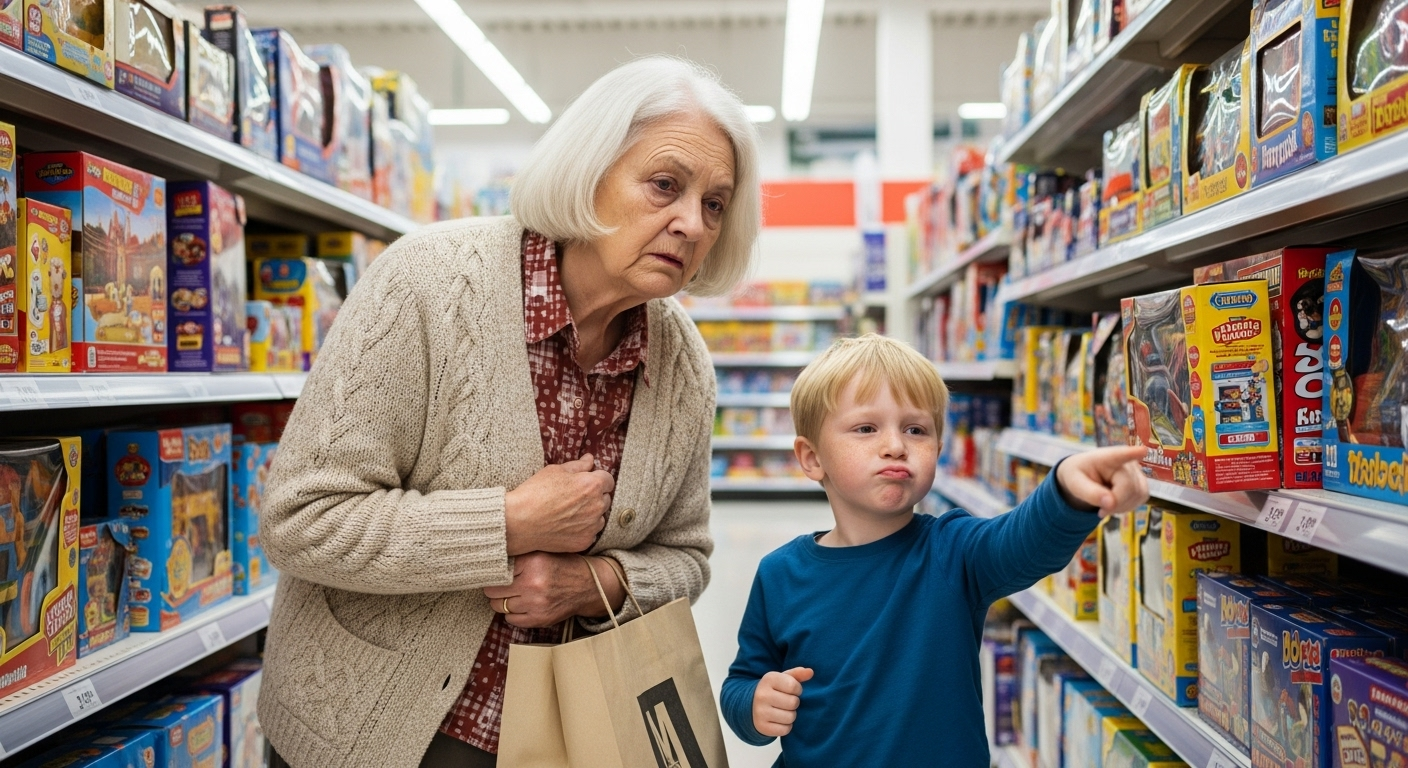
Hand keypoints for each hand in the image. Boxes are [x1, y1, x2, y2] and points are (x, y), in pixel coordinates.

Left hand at [484, 553, 624, 627]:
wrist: (589, 585)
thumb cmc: (563, 566)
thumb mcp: (542, 553)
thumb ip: (519, 556)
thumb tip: (488, 561)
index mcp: (533, 562)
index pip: (496, 571)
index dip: (493, 572)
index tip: (492, 572)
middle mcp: (534, 584)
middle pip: (493, 590)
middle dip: (494, 588)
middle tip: (501, 584)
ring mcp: (536, 604)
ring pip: (499, 606)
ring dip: (502, 601)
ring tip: (512, 594)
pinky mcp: (540, 619)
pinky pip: (510, 619)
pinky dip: (512, 613)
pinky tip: (522, 605)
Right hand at [504, 455, 614, 554]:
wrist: (519, 522)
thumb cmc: (535, 493)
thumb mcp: (555, 471)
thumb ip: (578, 465)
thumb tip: (590, 459)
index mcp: (592, 485)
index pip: (608, 480)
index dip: (597, 479)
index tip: (586, 482)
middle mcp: (596, 506)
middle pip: (605, 498)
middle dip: (595, 496)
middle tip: (574, 497)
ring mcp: (591, 526)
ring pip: (600, 517)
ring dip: (591, 514)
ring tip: (569, 512)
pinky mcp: (585, 541)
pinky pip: (591, 533)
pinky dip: (584, 529)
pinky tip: (567, 525)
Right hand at [752, 667, 813, 738]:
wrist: (751, 705)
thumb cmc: (773, 690)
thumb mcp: (783, 679)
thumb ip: (798, 674)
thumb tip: (810, 672)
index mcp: (768, 679)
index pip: (794, 686)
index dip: (797, 690)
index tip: (791, 691)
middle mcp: (762, 695)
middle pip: (793, 702)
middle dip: (794, 703)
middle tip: (786, 702)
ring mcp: (760, 712)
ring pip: (790, 717)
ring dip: (791, 715)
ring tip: (783, 711)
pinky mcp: (762, 727)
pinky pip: (785, 730)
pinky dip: (786, 726)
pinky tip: (779, 720)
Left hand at [1055, 445, 1148, 517]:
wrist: (1085, 477)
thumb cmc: (1079, 476)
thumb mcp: (1075, 484)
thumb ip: (1091, 494)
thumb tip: (1110, 504)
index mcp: (1106, 457)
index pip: (1121, 454)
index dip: (1133, 453)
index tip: (1142, 451)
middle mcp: (1126, 461)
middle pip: (1129, 488)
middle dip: (1115, 504)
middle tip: (1100, 510)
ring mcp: (1137, 472)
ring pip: (1138, 495)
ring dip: (1121, 507)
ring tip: (1106, 504)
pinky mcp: (1142, 483)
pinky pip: (1141, 499)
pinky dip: (1128, 507)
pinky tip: (1115, 503)